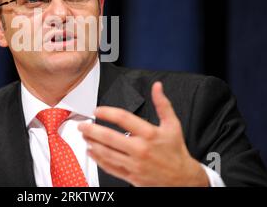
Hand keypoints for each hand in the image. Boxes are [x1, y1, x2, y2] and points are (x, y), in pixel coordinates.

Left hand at [78, 82, 208, 186]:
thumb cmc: (176, 151)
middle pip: (110, 137)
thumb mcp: (173, 125)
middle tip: (82, 126)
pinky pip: (110, 167)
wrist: (183, 179)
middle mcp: (140, 149)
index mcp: (150, 134)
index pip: (123, 119)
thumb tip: (157, 87)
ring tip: (84, 137)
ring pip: (107, 153)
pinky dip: (98, 160)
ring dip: (93, 144)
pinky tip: (91, 153)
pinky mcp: (131, 177)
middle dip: (92, 130)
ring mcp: (134, 164)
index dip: (107, 112)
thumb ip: (163, 104)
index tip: (97, 111)